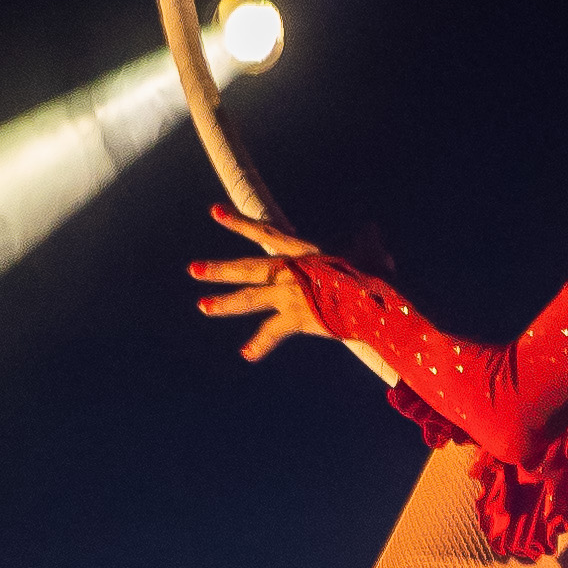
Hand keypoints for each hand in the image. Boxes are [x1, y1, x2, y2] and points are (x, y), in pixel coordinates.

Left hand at [189, 207, 358, 363]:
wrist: (373, 299)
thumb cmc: (374, 275)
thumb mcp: (370, 252)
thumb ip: (366, 240)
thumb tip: (373, 227)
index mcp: (302, 251)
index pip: (264, 231)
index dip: (238, 222)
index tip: (215, 212)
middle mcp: (289, 269)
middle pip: (247, 267)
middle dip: (219, 269)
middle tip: (193, 270)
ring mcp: (289, 293)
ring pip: (249, 297)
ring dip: (224, 303)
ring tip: (202, 307)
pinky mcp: (296, 317)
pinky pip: (272, 332)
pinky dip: (260, 344)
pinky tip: (246, 354)